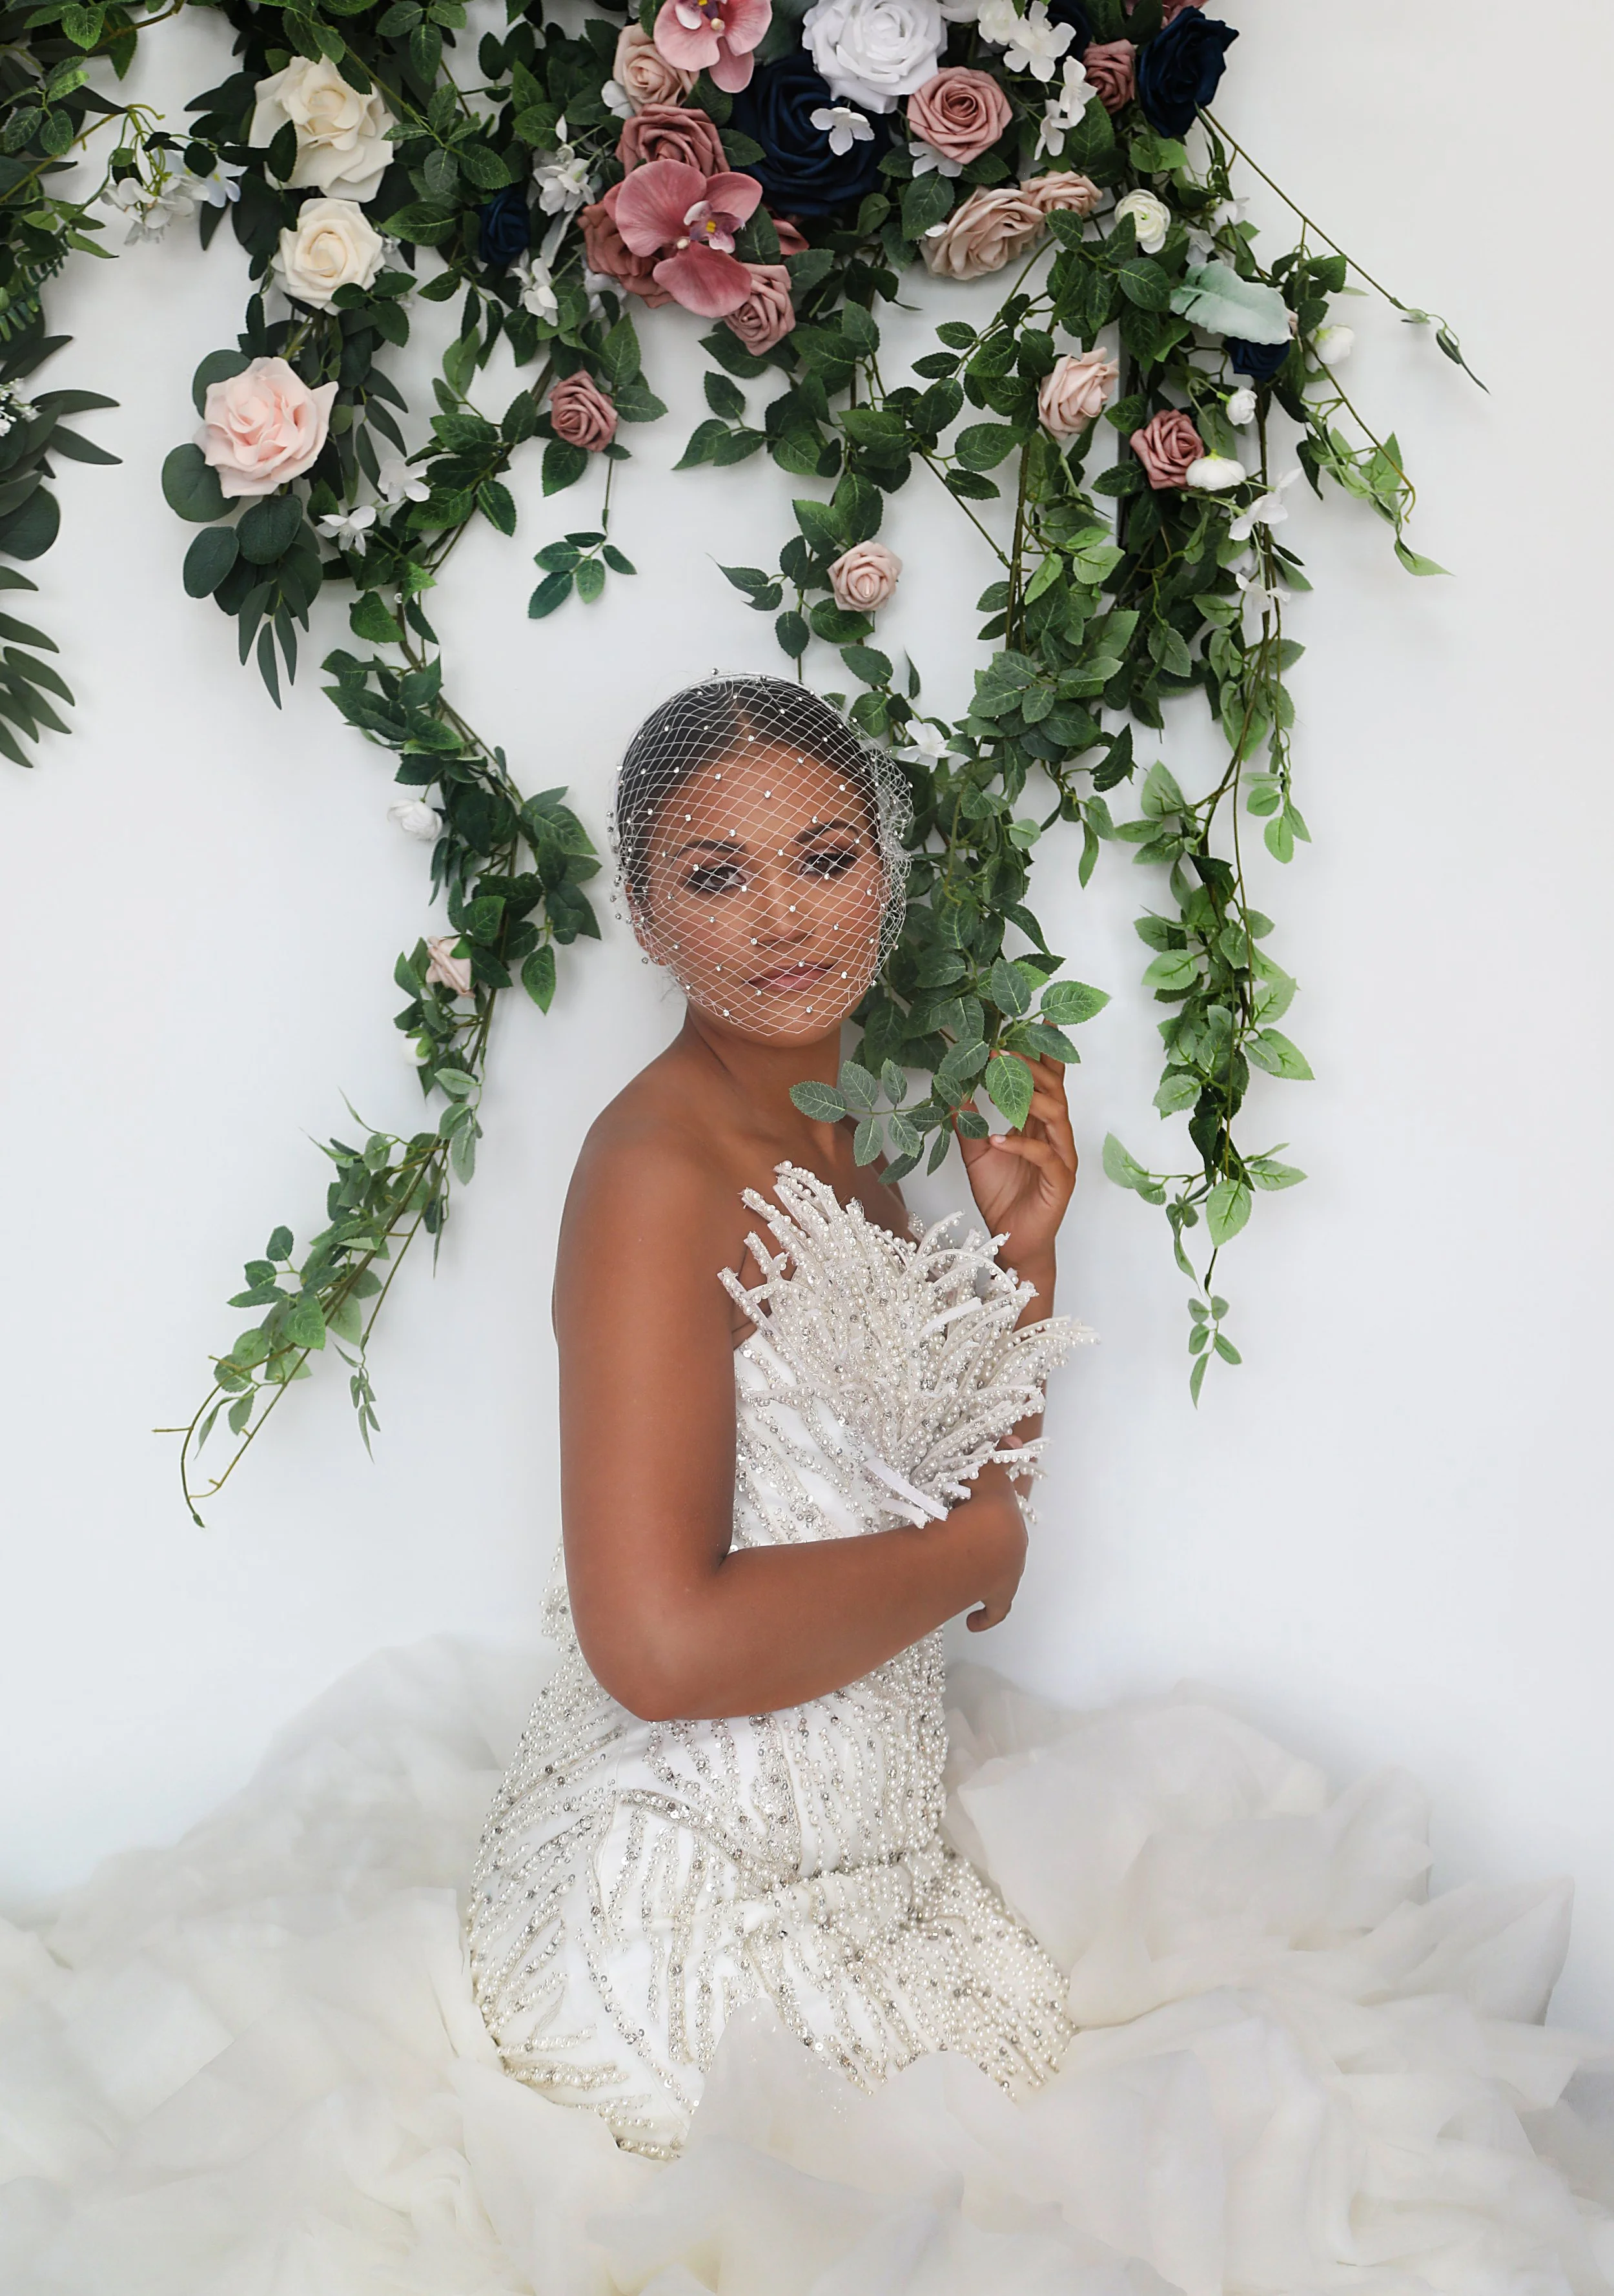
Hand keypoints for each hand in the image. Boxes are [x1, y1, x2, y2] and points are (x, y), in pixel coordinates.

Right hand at [944, 1470, 1027, 1632]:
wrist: (981, 1545)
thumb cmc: (978, 1510)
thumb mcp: (986, 1477)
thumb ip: (993, 1457)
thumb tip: (1010, 1436)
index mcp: (1012, 1523)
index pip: (1003, 1514)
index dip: (986, 1508)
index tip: (970, 1507)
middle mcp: (1016, 1550)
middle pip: (1000, 1544)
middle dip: (983, 1538)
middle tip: (954, 1528)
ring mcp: (1008, 1577)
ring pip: (996, 1574)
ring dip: (980, 1569)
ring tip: (955, 1561)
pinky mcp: (996, 1599)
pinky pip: (992, 1612)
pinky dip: (983, 1618)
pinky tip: (972, 1623)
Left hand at [956, 1055, 1076, 1277]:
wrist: (1012, 1242)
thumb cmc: (1001, 1196)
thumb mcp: (976, 1153)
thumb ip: (968, 1122)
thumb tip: (952, 1089)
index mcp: (1040, 1126)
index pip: (1048, 1082)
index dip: (1047, 1053)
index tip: (1042, 1023)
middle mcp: (1056, 1137)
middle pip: (1054, 1092)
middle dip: (1031, 1068)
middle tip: (1003, 1051)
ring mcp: (1062, 1159)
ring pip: (1057, 1117)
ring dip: (1030, 1097)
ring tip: (1003, 1084)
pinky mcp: (1061, 1182)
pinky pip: (1045, 1157)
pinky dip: (1021, 1145)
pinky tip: (998, 1138)